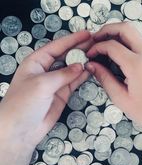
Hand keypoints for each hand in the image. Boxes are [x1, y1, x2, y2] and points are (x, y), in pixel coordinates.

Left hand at [0, 31, 90, 148]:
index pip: (57, 46)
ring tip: (97, 53)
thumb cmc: (24, 103)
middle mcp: (46, 69)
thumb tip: (81, 66)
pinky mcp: (62, 93)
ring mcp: (55, 82)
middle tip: (96, 42)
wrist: (20, 130)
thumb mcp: (42, 84)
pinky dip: (83, 75)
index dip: (72, 39)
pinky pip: (75, 81)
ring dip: (83, 61)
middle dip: (80, 48)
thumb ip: (63, 74)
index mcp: (36, 61)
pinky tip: (92, 68)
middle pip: (66, 55)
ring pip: (72, 68)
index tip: (87, 33)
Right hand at [86, 23, 141, 133]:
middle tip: (94, 40)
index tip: (89, 55)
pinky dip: (123, 41)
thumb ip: (104, 78)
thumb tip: (91, 65)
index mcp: (137, 65)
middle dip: (106, 30)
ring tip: (102, 45)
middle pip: (125, 28)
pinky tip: (114, 52)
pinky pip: (136, 41)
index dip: (97, 47)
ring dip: (115, 34)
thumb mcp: (120, 98)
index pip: (112, 45)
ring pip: (132, 32)